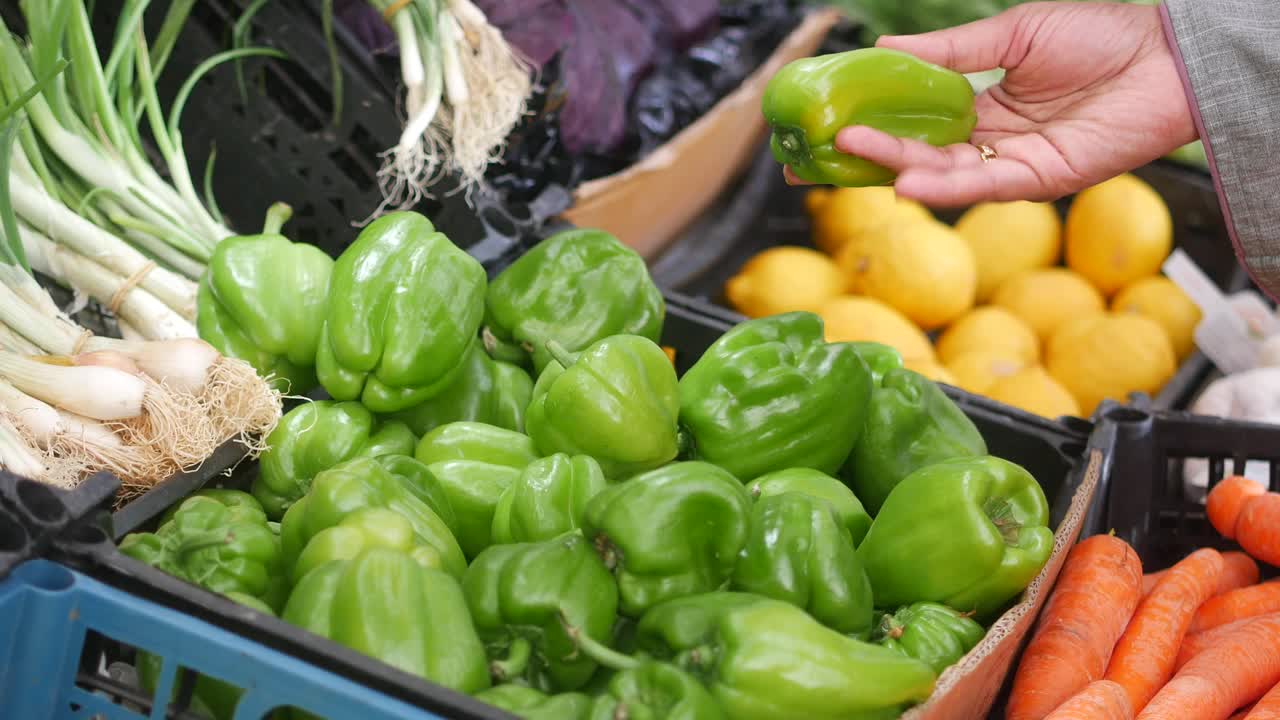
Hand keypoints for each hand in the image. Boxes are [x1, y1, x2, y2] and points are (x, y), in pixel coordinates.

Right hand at [787, 2, 1196, 206]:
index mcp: (982, 106)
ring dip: (894, 165)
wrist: (1167, 55)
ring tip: (851, 152)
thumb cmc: (1100, 37)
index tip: (822, 129)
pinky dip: (944, 186)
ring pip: (942, 174)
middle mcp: (990, 142)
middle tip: (808, 159)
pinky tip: (907, 179)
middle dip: (861, 160)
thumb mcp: (1010, 33)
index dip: (867, 128)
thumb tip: (885, 49)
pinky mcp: (1039, 179)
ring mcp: (1011, 164)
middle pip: (913, 156)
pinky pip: (982, 186)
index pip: (911, 125)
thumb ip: (950, 51)